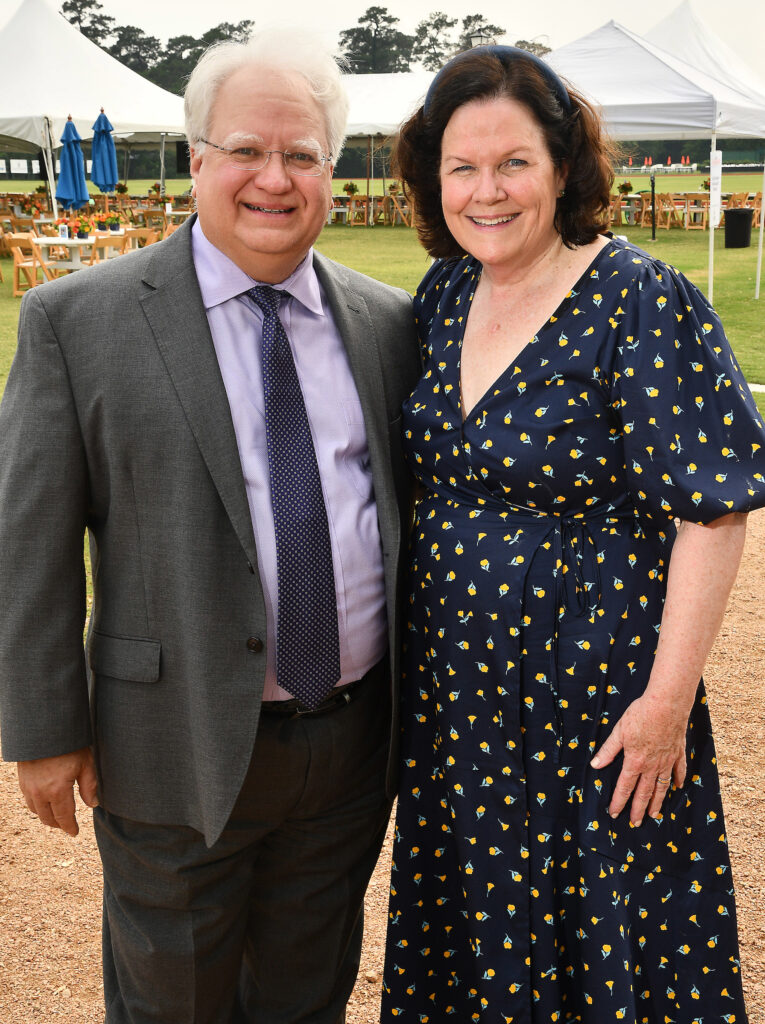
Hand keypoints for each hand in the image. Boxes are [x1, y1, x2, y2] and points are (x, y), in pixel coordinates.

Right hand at [17, 747, 98, 836]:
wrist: (44, 730)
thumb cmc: (69, 744)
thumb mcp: (86, 763)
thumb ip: (90, 786)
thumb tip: (93, 804)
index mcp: (58, 791)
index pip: (64, 818)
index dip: (70, 827)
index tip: (75, 832)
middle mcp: (40, 793)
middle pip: (48, 819)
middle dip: (59, 825)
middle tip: (68, 826)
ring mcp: (29, 788)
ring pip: (36, 812)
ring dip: (47, 817)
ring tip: (57, 816)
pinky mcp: (22, 782)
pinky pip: (28, 802)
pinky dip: (37, 807)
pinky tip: (45, 803)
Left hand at [590, 694, 686, 825]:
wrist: (667, 705)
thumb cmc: (640, 715)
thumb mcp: (619, 732)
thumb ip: (608, 750)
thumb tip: (595, 765)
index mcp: (635, 761)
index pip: (625, 786)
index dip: (619, 801)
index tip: (615, 813)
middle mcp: (652, 766)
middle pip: (645, 792)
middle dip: (639, 809)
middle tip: (636, 823)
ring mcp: (667, 761)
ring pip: (662, 787)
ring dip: (658, 802)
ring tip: (655, 814)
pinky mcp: (678, 752)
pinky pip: (678, 771)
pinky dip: (677, 780)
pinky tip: (677, 787)